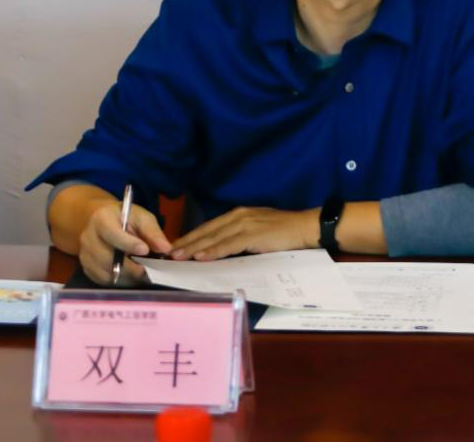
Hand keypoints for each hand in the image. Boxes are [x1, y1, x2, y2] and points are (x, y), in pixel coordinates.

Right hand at [77, 200, 173, 285]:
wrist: (103, 223)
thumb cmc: (126, 219)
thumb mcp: (141, 217)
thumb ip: (152, 232)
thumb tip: (165, 249)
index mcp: (101, 219)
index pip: (112, 233)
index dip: (128, 244)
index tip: (145, 250)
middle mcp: (88, 238)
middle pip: (108, 258)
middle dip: (132, 267)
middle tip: (151, 270)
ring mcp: (85, 256)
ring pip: (108, 273)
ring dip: (128, 276)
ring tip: (145, 273)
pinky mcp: (88, 270)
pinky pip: (106, 281)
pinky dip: (122, 281)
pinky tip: (133, 275)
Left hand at [170, 206, 318, 260]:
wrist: (305, 227)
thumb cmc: (284, 233)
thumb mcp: (258, 232)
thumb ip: (241, 238)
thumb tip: (223, 251)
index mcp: (239, 215)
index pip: (209, 227)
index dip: (192, 237)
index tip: (176, 246)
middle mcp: (238, 216)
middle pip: (207, 230)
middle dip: (186, 242)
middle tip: (168, 253)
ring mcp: (245, 224)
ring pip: (213, 237)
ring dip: (194, 248)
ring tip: (177, 257)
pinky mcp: (252, 234)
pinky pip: (228, 244)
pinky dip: (213, 251)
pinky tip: (200, 257)